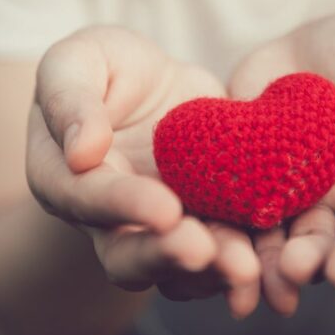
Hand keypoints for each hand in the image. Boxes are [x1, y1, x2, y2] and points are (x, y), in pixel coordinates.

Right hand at [27, 26, 261, 317]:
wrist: (146, 85)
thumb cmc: (99, 68)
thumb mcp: (74, 62)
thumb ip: (69, 99)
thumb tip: (81, 153)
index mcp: (63, 177)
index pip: (87, 198)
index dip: (123, 206)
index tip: (165, 209)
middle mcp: (104, 218)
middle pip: (126, 255)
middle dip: (166, 257)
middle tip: (204, 252)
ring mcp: (153, 229)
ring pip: (175, 269)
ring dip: (210, 272)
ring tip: (246, 267)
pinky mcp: (199, 223)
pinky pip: (219, 253)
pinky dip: (244, 260)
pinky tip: (271, 257)